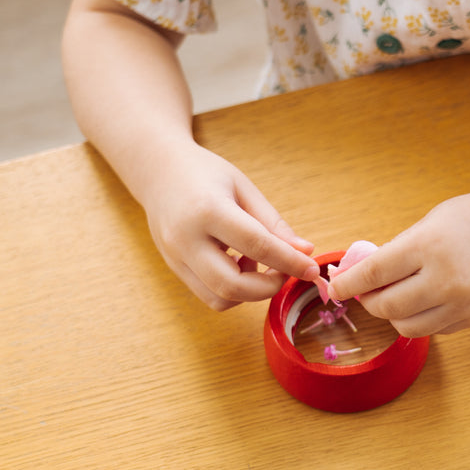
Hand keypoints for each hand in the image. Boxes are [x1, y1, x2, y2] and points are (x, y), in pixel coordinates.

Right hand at [141, 145, 319, 309]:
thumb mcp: (244, 189)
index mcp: (208, 210)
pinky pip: (209, 294)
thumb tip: (305, 252)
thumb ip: (274, 224)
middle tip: (285, 270)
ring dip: (250, 291)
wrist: (157, 170)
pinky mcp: (174, 268)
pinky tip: (238, 264)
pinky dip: (233, 290)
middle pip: (232, 286)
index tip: (312, 269)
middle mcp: (186, 239)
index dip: (290, 262)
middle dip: (269, 287)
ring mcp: (175, 257)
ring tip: (257, 263)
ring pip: (220, 298)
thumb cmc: (204, 173)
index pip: (257, 246)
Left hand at [328, 188, 469, 336]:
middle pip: (386, 307)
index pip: (373, 274)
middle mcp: (446, 279)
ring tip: (396, 296)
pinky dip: (421, 318)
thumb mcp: (435, 220)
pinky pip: (434, 329)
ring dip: (393, 314)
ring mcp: (463, 304)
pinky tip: (426, 299)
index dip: (347, 283)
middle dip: (368, 300)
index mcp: (430, 246)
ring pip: (408, 327)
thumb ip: (401, 248)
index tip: (335, 286)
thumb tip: (364, 273)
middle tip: (367, 290)